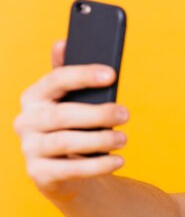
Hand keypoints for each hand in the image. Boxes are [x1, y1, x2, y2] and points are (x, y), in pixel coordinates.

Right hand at [14, 41, 129, 195]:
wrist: (66, 171)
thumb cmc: (73, 127)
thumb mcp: (71, 101)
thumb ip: (69, 76)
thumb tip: (62, 42)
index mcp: (34, 96)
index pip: (56, 80)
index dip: (84, 75)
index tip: (112, 74)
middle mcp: (26, 121)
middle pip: (62, 115)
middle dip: (98, 114)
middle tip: (126, 114)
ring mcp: (30, 149)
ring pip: (66, 142)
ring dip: (100, 140)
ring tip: (124, 139)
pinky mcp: (40, 174)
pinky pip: (71, 170)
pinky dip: (98, 165)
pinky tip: (119, 160)